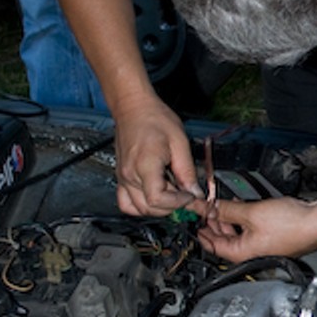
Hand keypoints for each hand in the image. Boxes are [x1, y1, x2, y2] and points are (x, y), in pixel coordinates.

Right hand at [113, 94, 198, 215]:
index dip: (178, 203)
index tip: (191, 196)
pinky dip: (141, 207)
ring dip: (159, 208)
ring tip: (172, 194)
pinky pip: (127, 203)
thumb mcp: (179, 142)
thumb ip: (187, 171)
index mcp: (145, 165)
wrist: (133, 108)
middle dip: (172, 206)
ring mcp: (123, 178)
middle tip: (186, 195)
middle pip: (150, 208)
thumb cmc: (154, 118)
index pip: (158, 200)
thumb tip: (195, 192)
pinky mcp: (122, 178)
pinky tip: (155, 198)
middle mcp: (130, 175)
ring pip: (139, 209)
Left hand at [193, 195, 316, 263]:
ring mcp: (263, 248)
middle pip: (224, 241)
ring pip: (238, 235)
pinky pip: (251, 232)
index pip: (213, 246)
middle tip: (205, 211)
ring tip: (221, 207)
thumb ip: (227, 210)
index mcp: (242, 254)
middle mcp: (252, 255)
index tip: (194, 219)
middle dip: (213, 224)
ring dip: (228, 221)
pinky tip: (242, 210)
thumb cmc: (292, 225)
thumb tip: (209, 208)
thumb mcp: (250, 213)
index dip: (201, 231)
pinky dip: (242, 221)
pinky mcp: (273, 240)